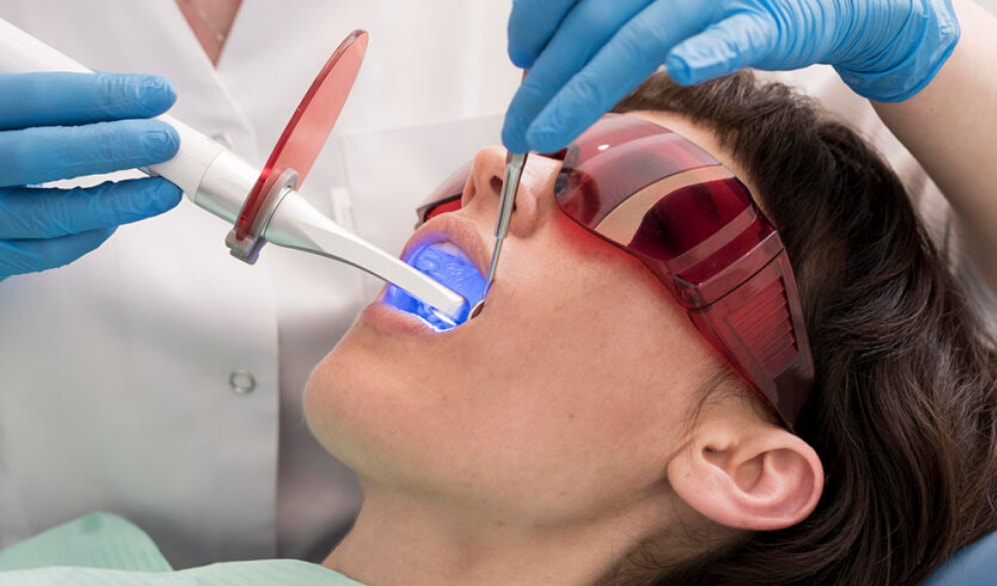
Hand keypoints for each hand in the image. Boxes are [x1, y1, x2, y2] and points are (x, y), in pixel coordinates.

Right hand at [0, 72, 181, 279]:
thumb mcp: (5, 107)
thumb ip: (41, 101)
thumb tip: (122, 103)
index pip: (34, 99)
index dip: (100, 96)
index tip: (156, 94)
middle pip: (40, 157)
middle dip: (112, 147)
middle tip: (165, 140)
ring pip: (50, 215)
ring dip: (117, 202)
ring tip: (164, 190)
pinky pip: (44, 253)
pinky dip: (88, 235)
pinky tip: (115, 216)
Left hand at [504, 0, 959, 153]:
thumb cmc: (730, 3)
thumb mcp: (659, 2)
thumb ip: (609, 18)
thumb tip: (543, 58)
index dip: (536, 17)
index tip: (517, 59)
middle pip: (597, 16)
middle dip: (549, 77)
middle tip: (520, 125)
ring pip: (644, 32)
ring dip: (591, 84)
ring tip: (551, 129)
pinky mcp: (771, 16)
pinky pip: (735, 33)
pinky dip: (707, 50)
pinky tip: (679, 69)